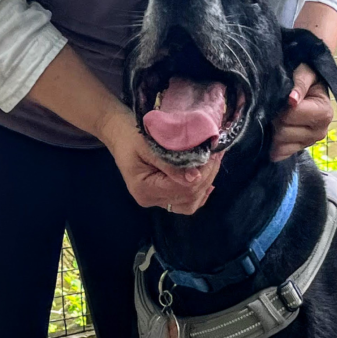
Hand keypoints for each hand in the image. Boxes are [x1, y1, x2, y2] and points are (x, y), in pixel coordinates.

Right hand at [100, 111, 222, 214]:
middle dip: (207, 175)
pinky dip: (199, 193)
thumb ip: (171, 164)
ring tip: (214, 163)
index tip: (213, 153)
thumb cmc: (131, 136)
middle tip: (217, 153)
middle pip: (188, 196)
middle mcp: (150, 200)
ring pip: (190, 203)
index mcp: (144, 189)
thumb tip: (195, 177)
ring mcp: (156, 201)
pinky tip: (208, 180)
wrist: (119, 134)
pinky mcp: (162, 196)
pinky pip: (185, 202)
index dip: (202, 173)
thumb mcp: (149, 146)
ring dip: (206, 183)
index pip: (181, 189)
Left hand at [270, 64, 333, 161]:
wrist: (308, 87)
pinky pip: (278, 154)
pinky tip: (273, 131)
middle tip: (276, 108)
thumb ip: (299, 84)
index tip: (281, 98)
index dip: (280, 107)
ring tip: (276, 116)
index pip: (291, 116)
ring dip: (272, 130)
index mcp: (324, 113)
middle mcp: (320, 132)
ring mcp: (308, 143)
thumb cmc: (305, 78)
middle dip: (275, 119)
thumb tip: (292, 100)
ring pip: (279, 145)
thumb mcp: (304, 73)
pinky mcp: (297, 150)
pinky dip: (271, 144)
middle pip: (283, 132)